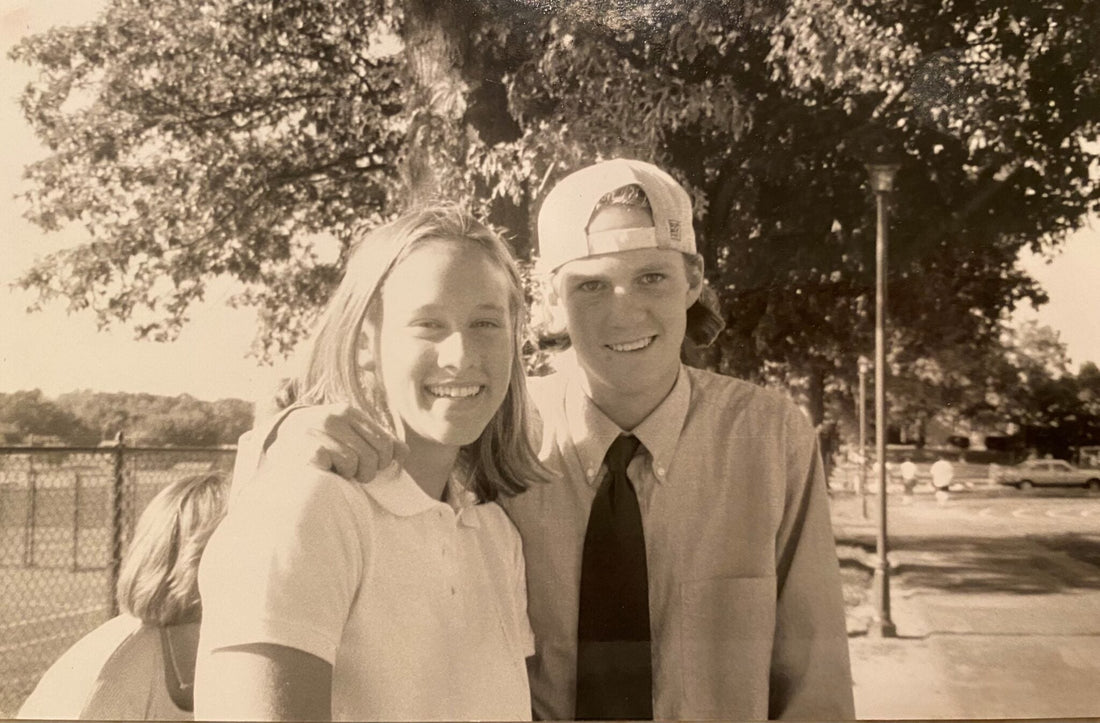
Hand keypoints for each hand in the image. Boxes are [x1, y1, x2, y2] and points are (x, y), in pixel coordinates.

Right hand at [264, 404, 407, 484]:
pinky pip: (337, 467)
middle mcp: (334, 417)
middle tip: (352, 473)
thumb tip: (403, 453)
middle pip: (374, 455)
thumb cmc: (317, 444)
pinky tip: (323, 471)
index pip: (385, 443)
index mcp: (348, 412)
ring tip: (336, 471)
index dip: (382, 461)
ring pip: (355, 463)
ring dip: (349, 474)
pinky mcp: (307, 449)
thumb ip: (375, 441)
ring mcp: (318, 432)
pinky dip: (333, 474)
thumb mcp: (347, 435)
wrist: (274, 446)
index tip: (370, 466)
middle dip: (367, 471)